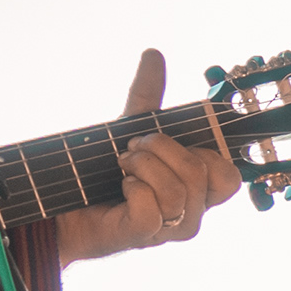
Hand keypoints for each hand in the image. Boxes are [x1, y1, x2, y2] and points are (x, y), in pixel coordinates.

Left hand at [59, 50, 246, 263]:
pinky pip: (152, 207)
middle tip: (133, 149)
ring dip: (143, 166)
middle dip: (163, 149)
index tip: (163, 140)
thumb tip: (153, 53)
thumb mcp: (130, 129)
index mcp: (198, 190)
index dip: (201, 151)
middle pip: (203, 174)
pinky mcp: (144, 236)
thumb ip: (146, 95)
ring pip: (177, 190)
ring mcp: (170, 229)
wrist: (62, 205)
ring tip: (122, 165)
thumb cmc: (102, 174)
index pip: (228, 176)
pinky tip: (121, 187)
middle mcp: (191, 213)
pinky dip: (133, 188)